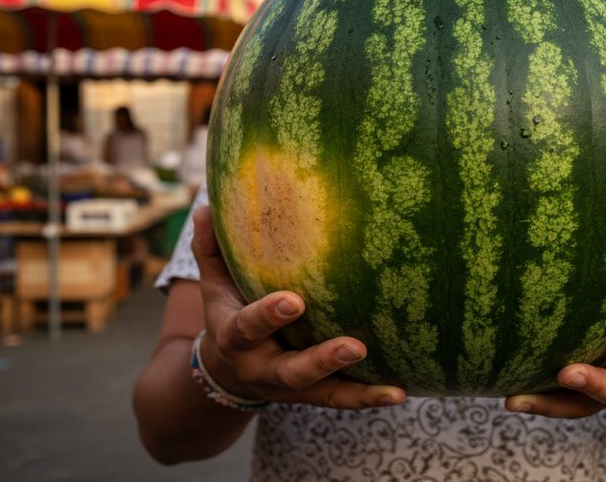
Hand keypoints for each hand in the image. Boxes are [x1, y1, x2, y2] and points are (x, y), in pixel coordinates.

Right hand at [191, 205, 405, 409]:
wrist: (227, 372)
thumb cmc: (230, 311)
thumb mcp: (213, 284)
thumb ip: (211, 248)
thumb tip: (205, 206)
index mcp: (235, 338)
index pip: (248, 328)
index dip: (268, 316)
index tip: (294, 301)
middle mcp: (263, 368)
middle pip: (291, 372)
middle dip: (321, 361)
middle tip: (354, 346)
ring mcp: (290, 387)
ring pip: (322, 393)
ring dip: (357, 391)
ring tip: (393, 388)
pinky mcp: (313, 395)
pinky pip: (341, 399)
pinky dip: (369, 398)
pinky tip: (399, 392)